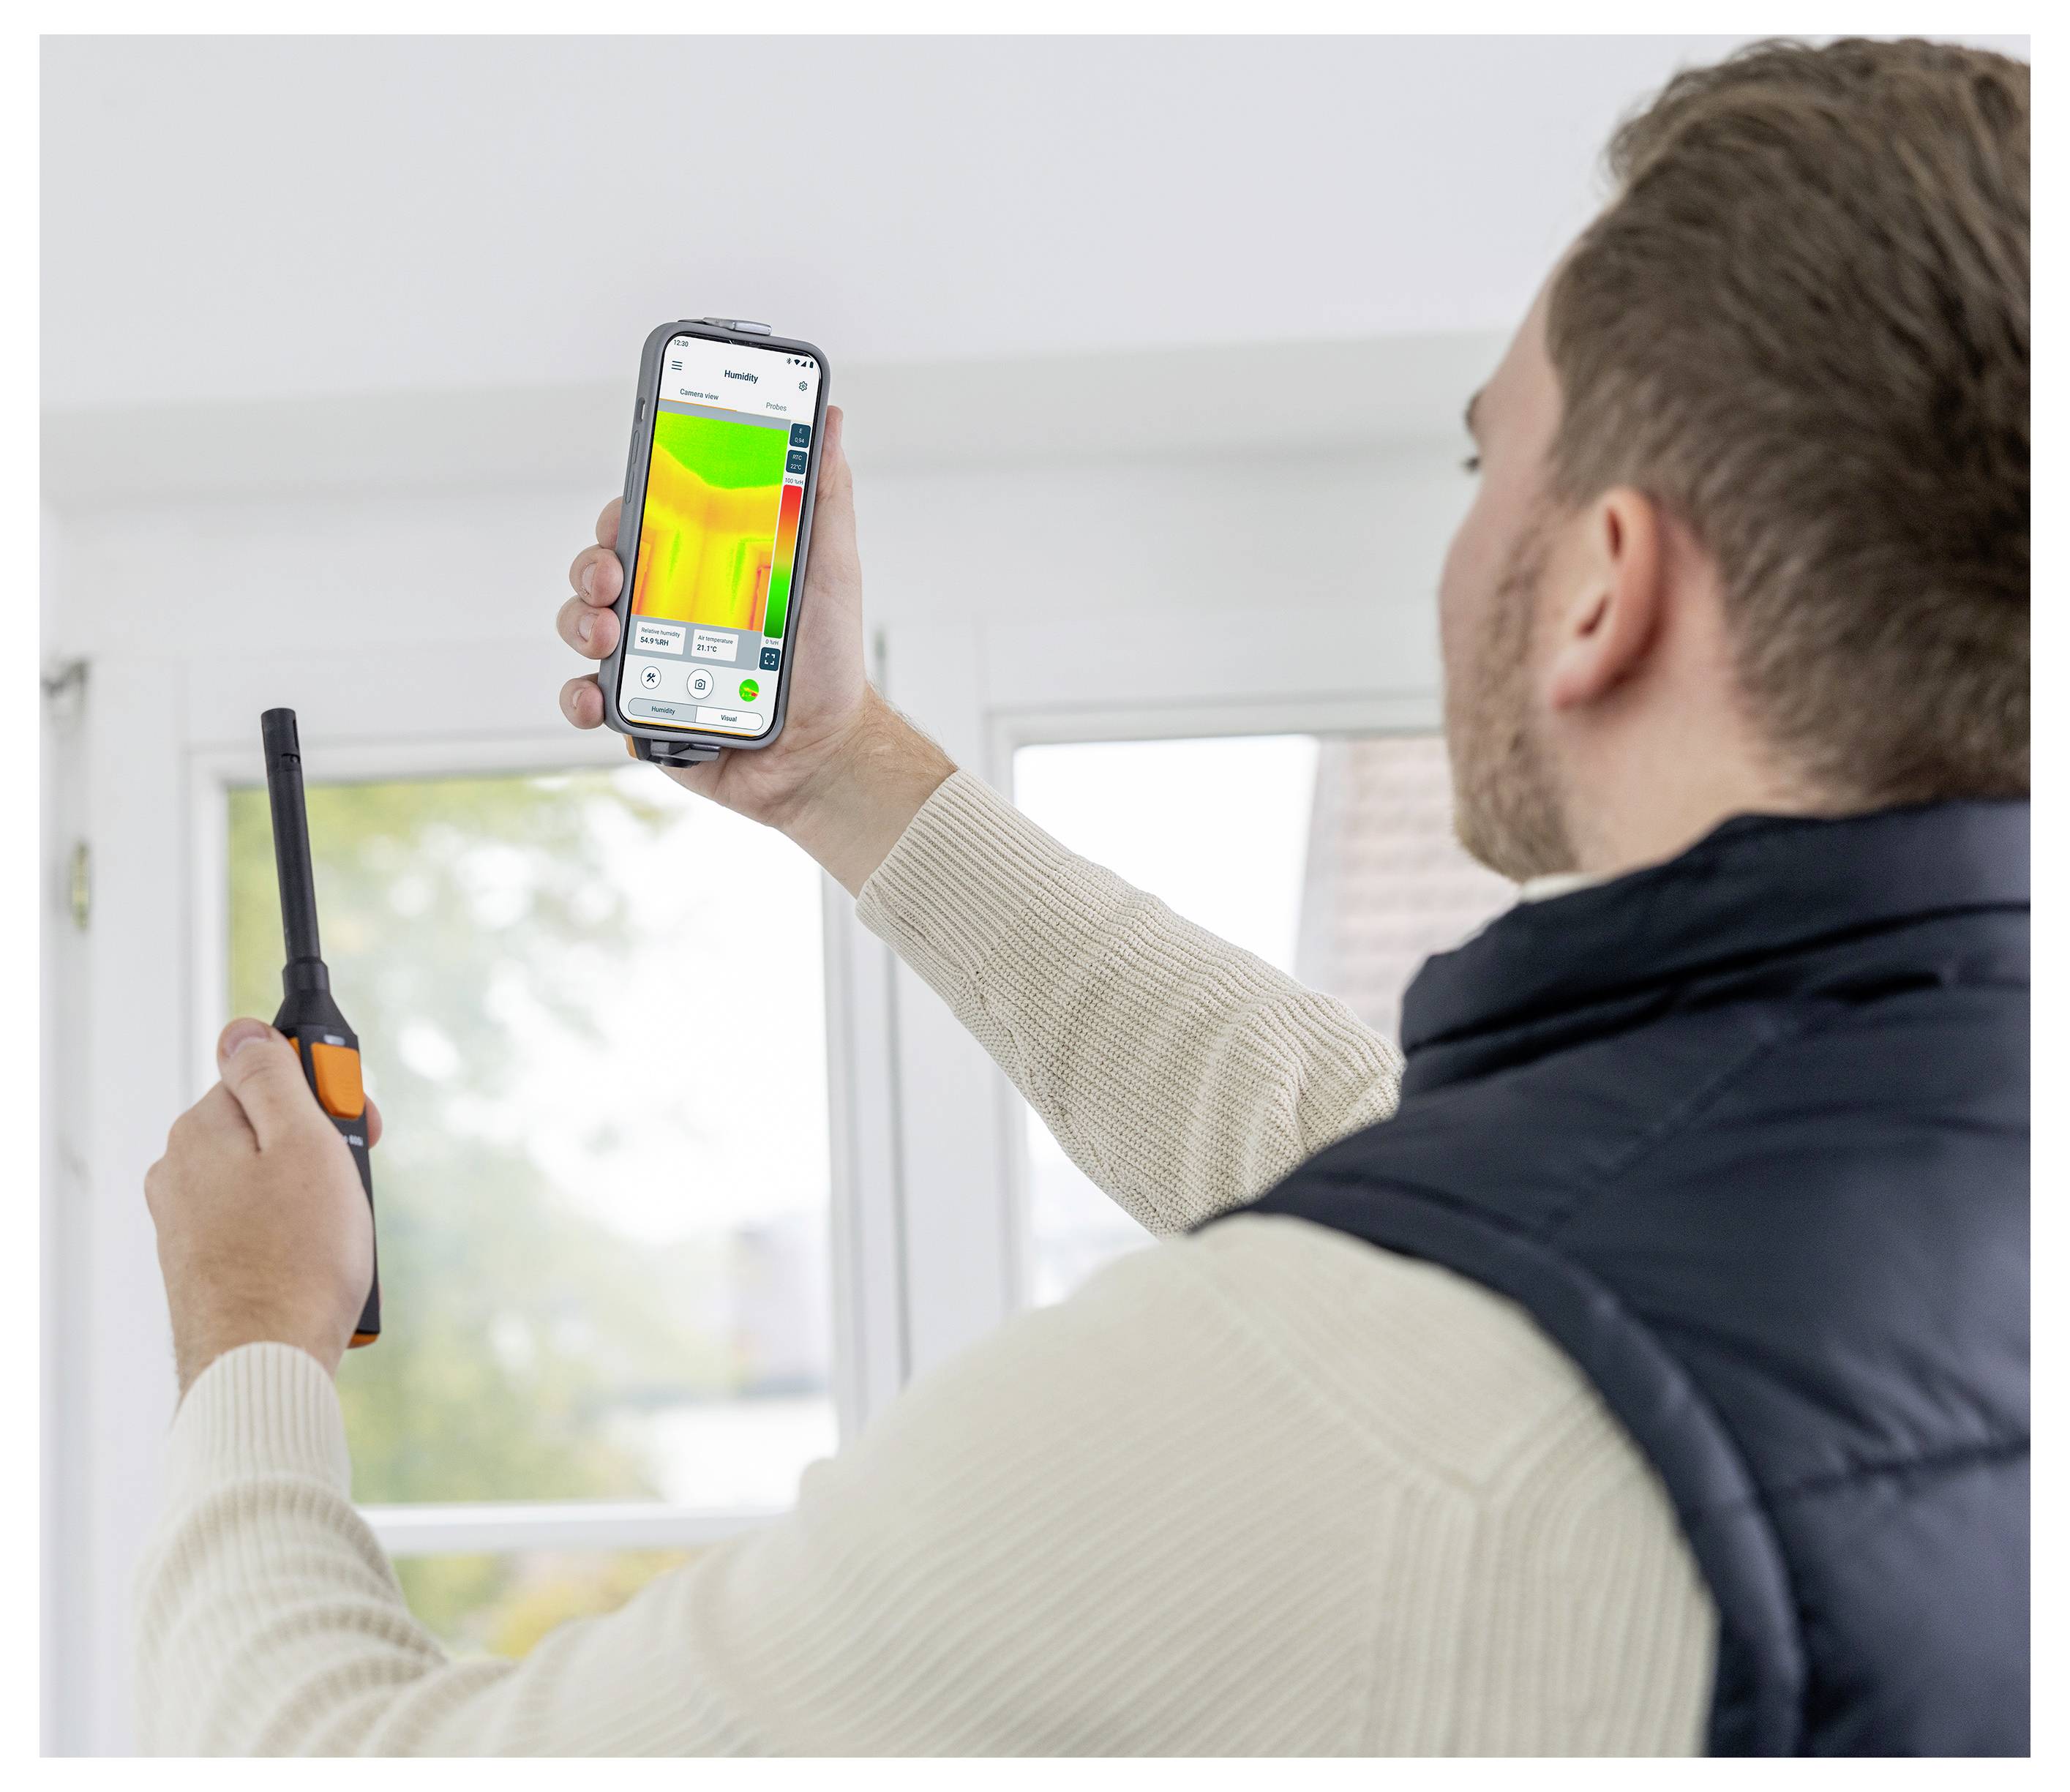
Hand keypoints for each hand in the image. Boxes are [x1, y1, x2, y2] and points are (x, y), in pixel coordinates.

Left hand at [145, 1020, 380, 1394]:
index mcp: (200, 1132)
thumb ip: (273, 1077)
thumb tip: (243, 1031)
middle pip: (269, 1129)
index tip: (358, 1119)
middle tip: (355, 1182)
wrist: (266, 1365)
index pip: (267, 1073)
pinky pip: (264, 1229)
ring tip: (342, 1235)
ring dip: (316, 1197)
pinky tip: (321, 1266)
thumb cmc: (296, 1258)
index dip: (324, 1090)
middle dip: (323, 1147)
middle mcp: (181, 1173)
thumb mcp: (304, 1143)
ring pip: (270, 1182)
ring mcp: (188, 1225)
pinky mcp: (205, 1269)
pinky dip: (299, 1238)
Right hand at [556, 404, 954, 892]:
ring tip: (606, 637)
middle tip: (612, 574)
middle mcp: (666, 607)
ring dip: (579, 621)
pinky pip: (586, 696)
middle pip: (601, 567)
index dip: (624, 509)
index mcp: (703, 567)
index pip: (647, 521)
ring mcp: (647, 658)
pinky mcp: (639, 711)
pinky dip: (578, 695)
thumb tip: (832, 421)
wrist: (826, 752)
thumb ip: (823, 498)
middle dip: (592, 564)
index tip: (627, 509)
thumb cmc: (829, 662)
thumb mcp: (831, 571)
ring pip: (583, 625)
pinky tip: (595, 697)